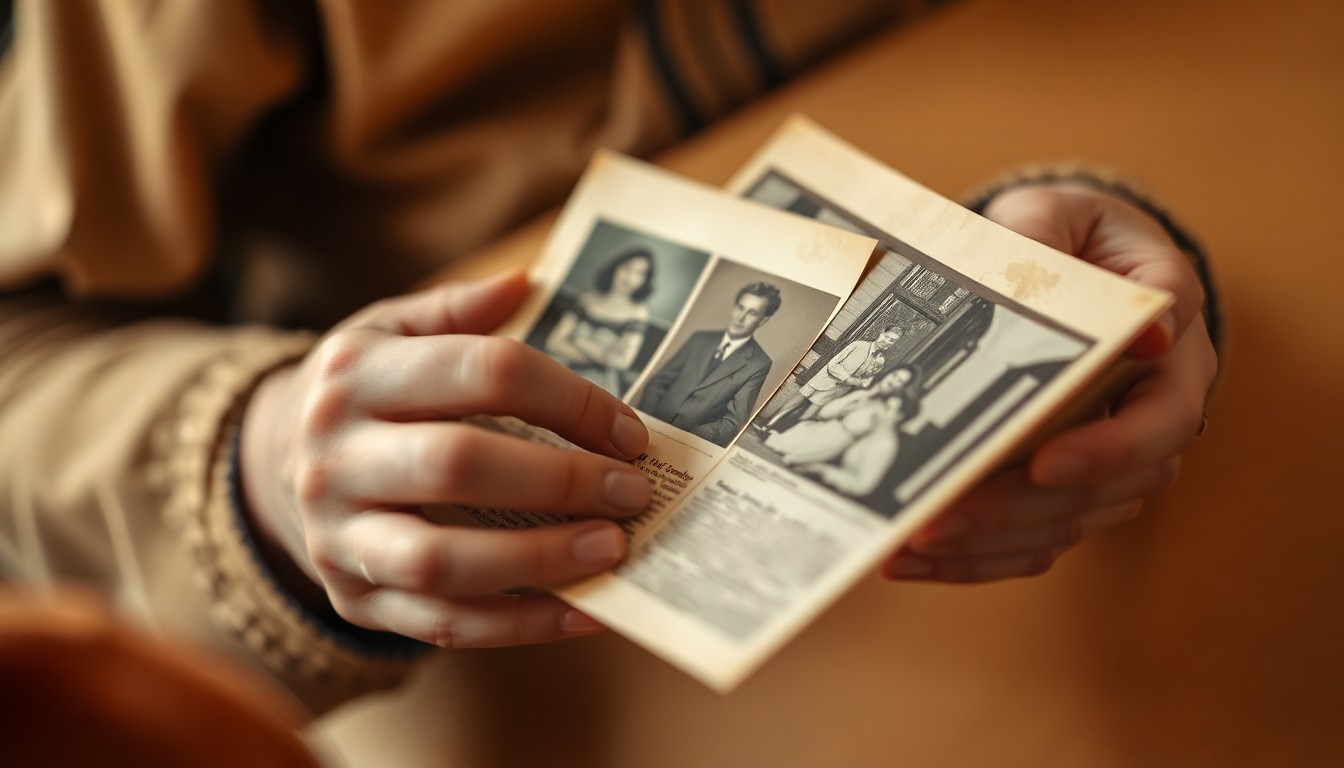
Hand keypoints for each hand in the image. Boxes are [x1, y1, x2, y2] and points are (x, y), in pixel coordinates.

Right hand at [239, 271, 651, 645]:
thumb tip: (526, 284)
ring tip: (612, 549)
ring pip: (442, 559)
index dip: (568, 399)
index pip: (481, 372)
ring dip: (540, 559)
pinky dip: (520, 624)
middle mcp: (336, 455)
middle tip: (632, 491)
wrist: (273, 463)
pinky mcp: (353, 600)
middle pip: (458, 465)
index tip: (628, 431)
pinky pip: (442, 623)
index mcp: (356, 374)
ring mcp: (338, 536)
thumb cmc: (363, 393)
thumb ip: (455, 309)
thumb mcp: (389, 330)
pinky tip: (582, 610)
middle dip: (562, 479)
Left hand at [885, 182, 1217, 581]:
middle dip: (1020, 507)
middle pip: (1110, 487)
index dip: (1110, 446)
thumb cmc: (1065, 236)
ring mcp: (1120, 457)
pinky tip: (917, 557)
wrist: (1073, 260)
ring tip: (913, 544)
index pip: (1163, 412)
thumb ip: (1054, 240)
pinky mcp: (1076, 488)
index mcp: (1173, 346)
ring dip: (989, 542)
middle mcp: (1158, 410)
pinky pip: (1039, 538)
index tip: (1045, 463)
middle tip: (943, 516)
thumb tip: (1109, 310)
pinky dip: (978, 556)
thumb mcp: (1056, 216)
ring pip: (1072, 521)